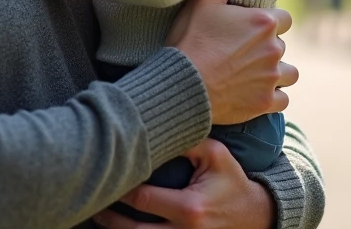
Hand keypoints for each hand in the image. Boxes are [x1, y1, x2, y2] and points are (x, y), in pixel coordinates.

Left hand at [93, 139, 274, 228]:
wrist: (256, 216)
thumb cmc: (231, 181)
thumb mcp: (216, 155)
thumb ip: (187, 142)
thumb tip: (155, 130)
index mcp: (189, 207)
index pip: (142, 199)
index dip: (120, 190)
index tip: (108, 177)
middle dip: (109, 219)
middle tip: (93, 204)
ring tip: (99, 218)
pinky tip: (121, 228)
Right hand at [168, 0, 296, 124]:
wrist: (182, 83)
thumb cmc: (191, 39)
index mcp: (264, 22)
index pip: (284, 19)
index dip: (268, 23)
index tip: (251, 29)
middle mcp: (274, 49)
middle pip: (281, 45)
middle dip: (267, 47)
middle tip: (243, 52)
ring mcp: (271, 77)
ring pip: (289, 73)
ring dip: (276, 72)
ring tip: (254, 73)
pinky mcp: (265, 102)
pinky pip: (283, 99)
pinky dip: (272, 97)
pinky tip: (255, 93)